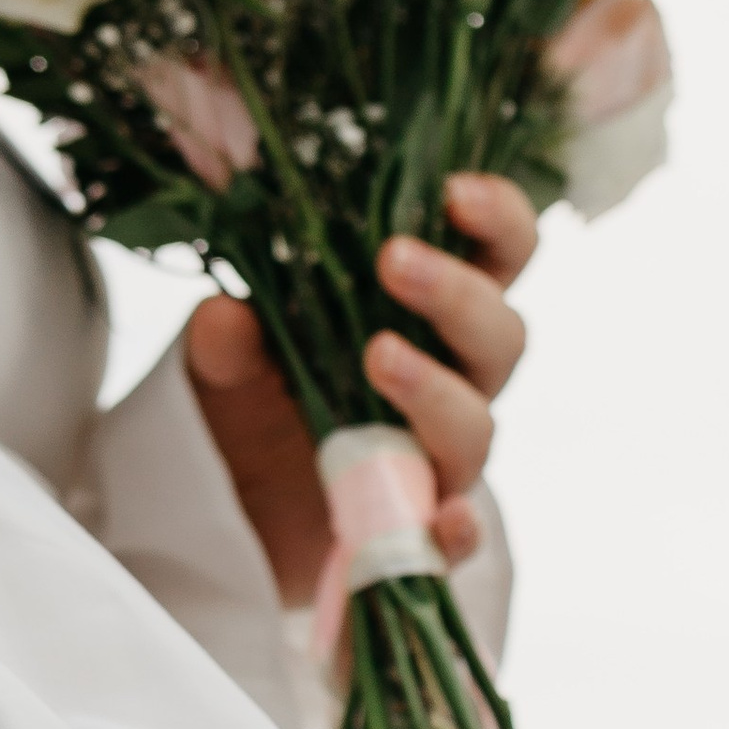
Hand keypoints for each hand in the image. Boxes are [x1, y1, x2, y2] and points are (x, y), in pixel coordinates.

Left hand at [186, 172, 536, 605]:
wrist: (239, 516)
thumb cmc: (260, 409)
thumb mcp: (226, 364)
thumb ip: (227, 339)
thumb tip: (225, 316)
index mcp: (431, 318)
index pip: (500, 257)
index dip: (497, 219)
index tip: (454, 190)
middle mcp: (455, 383)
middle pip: (502, 336)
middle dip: (457, 294)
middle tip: (393, 260)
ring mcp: (441, 459)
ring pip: (478, 425)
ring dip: (437, 389)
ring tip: (378, 356)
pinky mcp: (420, 531)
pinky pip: (460, 537)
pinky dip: (457, 529)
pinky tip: (439, 516)